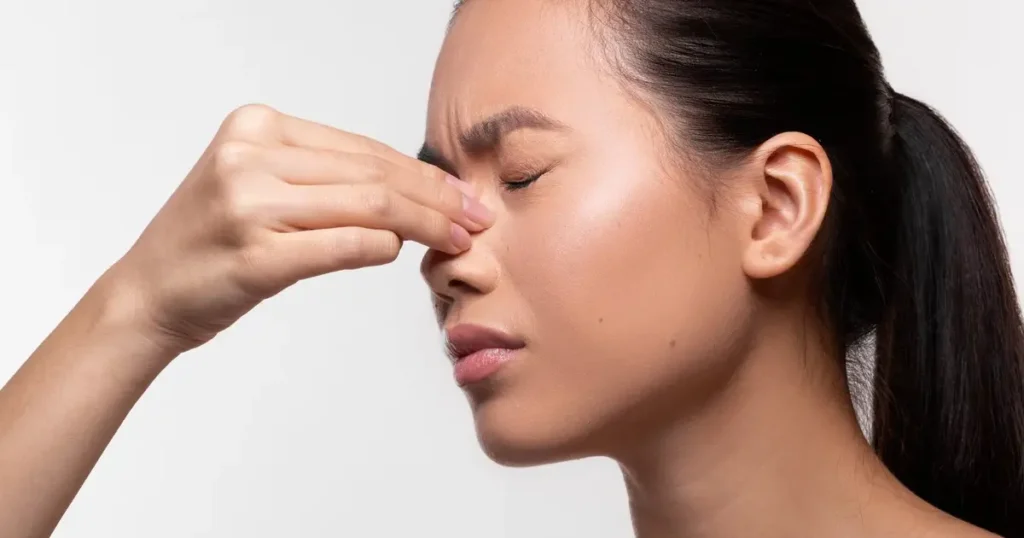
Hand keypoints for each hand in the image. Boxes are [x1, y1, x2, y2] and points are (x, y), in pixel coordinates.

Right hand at [105, 104, 490, 354]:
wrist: (146, 295)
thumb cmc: (210, 244)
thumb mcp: (259, 187)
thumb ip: (326, 178)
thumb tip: (414, 189)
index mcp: (256, 128)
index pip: (362, 148)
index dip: (421, 172)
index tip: (460, 192)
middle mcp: (250, 156)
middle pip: (371, 173)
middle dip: (436, 196)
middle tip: (476, 217)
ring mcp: (249, 205)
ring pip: (367, 204)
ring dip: (425, 223)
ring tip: (459, 240)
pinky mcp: (254, 255)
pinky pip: (343, 244)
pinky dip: (382, 246)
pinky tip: (405, 252)